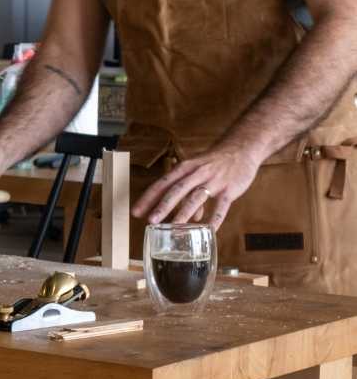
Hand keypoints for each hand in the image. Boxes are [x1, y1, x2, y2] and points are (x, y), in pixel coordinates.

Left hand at [131, 143, 263, 229]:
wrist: (242, 148)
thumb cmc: (214, 163)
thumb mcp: (197, 172)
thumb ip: (190, 194)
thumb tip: (190, 218)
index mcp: (184, 168)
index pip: (162, 184)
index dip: (148, 198)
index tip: (136, 212)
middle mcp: (196, 173)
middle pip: (176, 190)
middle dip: (162, 206)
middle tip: (150, 221)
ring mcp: (213, 181)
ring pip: (196, 198)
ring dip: (183, 213)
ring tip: (173, 227)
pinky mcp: (230, 189)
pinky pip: (221, 206)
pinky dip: (215, 218)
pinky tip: (208, 230)